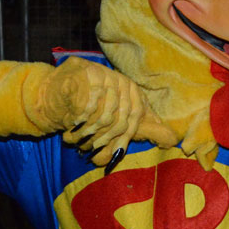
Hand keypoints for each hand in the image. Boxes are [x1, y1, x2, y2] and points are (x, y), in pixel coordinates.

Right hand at [0, 57, 177, 171]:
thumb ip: (142, 128)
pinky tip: (72, 125)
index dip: (125, 137)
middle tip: (89, 150)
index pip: (136, 116)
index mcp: (132, 89)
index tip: (113, 154)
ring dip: (90, 133)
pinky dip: (80, 121)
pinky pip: (88, 106)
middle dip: (104, 139)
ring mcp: (103, 76)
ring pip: (105, 115)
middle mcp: (121, 80)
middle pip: (121, 119)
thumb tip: (171, 140)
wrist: (56, 93)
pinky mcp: (84, 74)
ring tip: (78, 139)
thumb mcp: (116, 119)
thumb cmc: (89, 109)